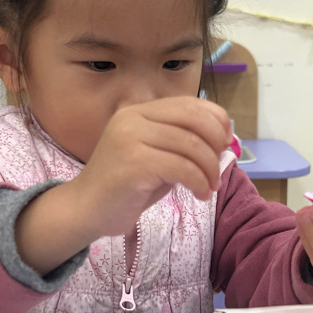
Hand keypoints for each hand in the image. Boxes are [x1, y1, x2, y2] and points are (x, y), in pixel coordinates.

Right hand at [72, 97, 230, 239]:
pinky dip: (199, 182)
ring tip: (209, 187)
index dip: (216, 118)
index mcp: (138, 111)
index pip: (188, 103)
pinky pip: (182, 168)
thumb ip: (182, 142)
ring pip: (191, 145)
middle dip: (215, 143)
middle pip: (193, 119)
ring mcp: (130, 138)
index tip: (226, 140)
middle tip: (219, 168)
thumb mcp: (156, 155)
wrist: (86, 209)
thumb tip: (223, 137)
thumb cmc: (125, 186)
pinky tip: (199, 194)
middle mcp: (132, 118)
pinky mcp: (134, 163)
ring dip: (209, 169)